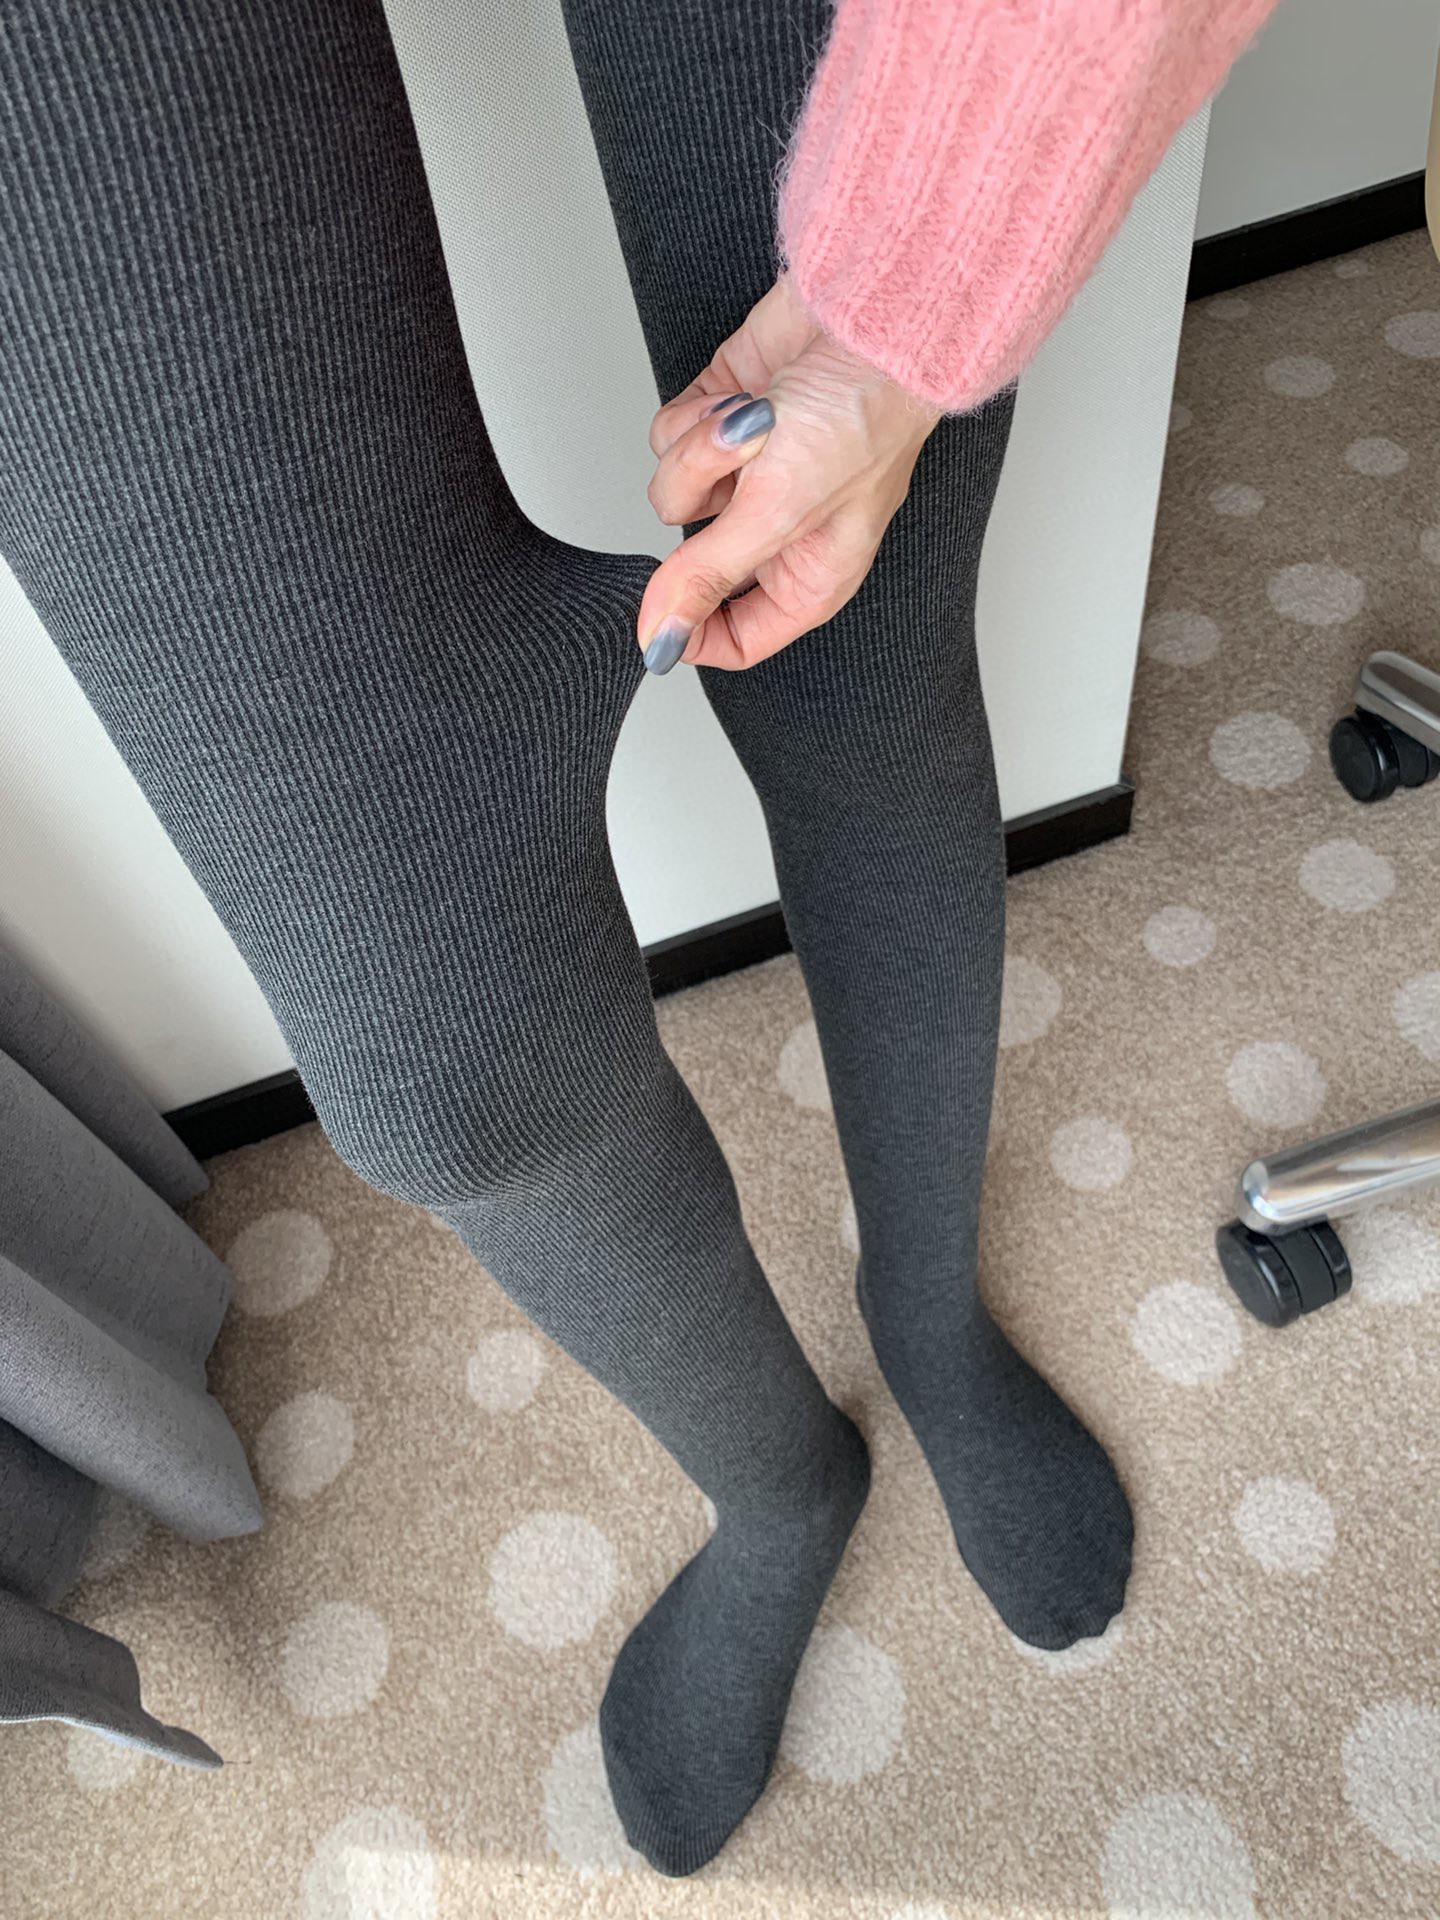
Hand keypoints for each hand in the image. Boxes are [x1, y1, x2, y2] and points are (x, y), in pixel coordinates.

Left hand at [636, 270, 943, 673]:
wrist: (867, 318)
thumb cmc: (860, 419)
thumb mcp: (777, 514)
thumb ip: (707, 577)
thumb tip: (660, 637)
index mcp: (806, 579)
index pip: (734, 640)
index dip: (692, 630)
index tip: (661, 610)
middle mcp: (773, 534)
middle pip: (690, 563)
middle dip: (705, 513)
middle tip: (742, 481)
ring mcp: (744, 476)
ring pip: (671, 492)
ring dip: (701, 454)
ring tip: (757, 423)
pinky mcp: (716, 423)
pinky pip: (668, 440)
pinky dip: (695, 416)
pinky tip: (739, 399)